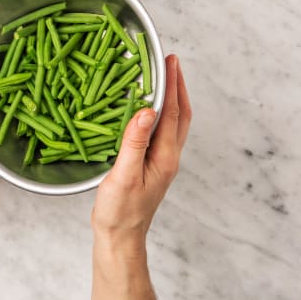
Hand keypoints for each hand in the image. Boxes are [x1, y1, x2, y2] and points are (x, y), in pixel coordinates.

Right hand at [92, 55, 191, 251]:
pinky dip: (158, 114)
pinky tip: (146, 110)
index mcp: (165, 157)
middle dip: (177, 87)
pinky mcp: (150, 166)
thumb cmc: (119, 211)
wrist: (119, 238)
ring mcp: (161, 162)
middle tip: (171, 63)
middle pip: (180, 115)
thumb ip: (134, 142)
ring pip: (172, 123)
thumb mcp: (123, 175)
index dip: (172, 85)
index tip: (170, 61)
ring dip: (170, 99)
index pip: (173, 113)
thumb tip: (146, 110)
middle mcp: (168, 157)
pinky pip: (159, 132)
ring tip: (162, 79)